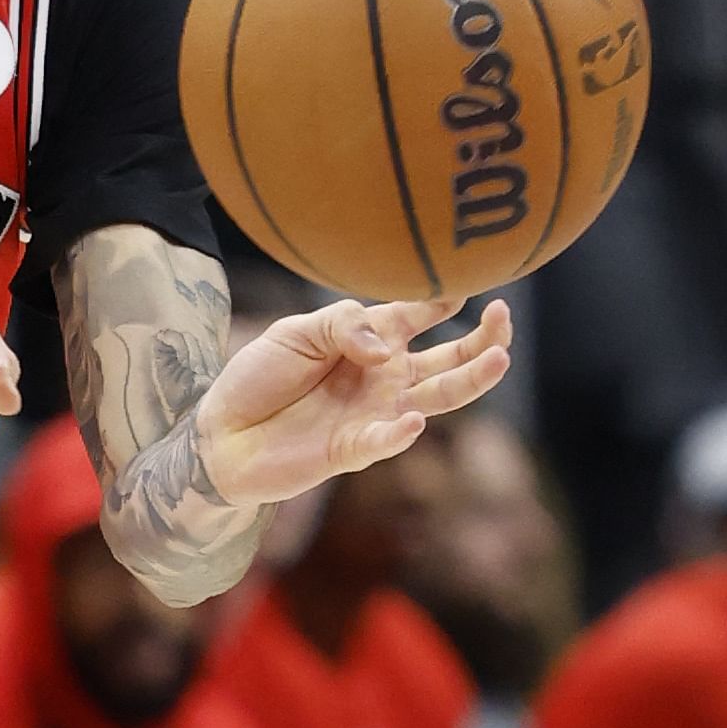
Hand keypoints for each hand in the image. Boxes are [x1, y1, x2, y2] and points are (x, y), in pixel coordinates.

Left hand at [193, 297, 510, 507]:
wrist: (221, 432)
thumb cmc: (260, 376)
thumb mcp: (295, 332)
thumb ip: (342, 324)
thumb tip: (386, 349)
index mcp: (371, 341)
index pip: (419, 315)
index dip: (443, 297)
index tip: (469, 278)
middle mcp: (384, 378)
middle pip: (448, 359)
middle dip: (482, 340)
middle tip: (504, 317)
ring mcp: (375, 414)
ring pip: (437, 398)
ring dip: (469, 381)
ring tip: (499, 359)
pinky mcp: (354, 450)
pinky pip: (387, 440)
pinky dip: (402, 433)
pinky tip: (415, 419)